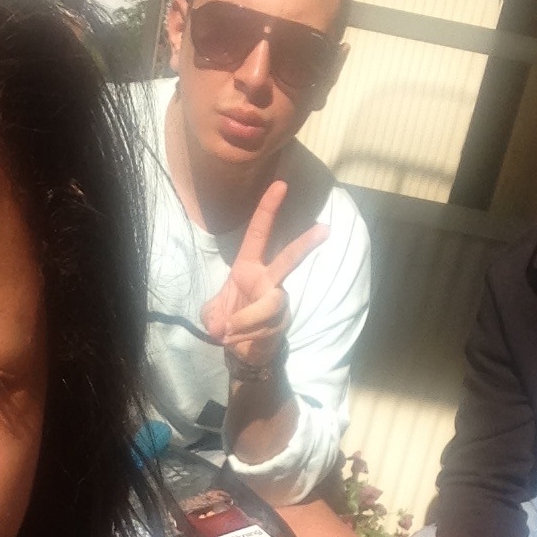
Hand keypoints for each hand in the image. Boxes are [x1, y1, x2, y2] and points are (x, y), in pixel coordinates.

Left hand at [202, 180, 326, 370]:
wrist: (241, 351)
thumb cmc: (227, 322)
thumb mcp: (211, 315)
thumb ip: (214, 316)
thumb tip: (222, 326)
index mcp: (248, 266)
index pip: (259, 233)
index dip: (268, 209)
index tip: (280, 185)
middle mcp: (267, 279)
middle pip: (288, 259)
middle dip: (305, 244)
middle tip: (324, 229)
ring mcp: (278, 299)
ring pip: (272, 302)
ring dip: (246, 319)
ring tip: (228, 332)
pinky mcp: (284, 320)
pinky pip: (268, 325)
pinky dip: (249, 335)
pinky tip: (239, 340)